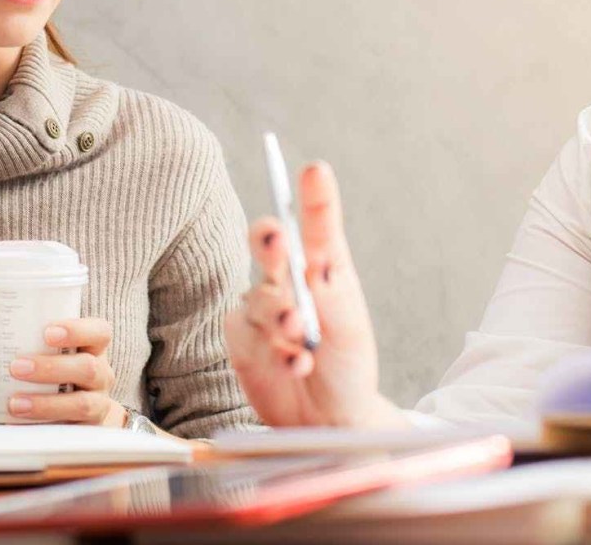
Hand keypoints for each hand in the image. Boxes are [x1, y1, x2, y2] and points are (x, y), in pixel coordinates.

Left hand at [0, 317, 124, 425]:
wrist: (83, 418)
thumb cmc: (55, 379)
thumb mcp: (37, 360)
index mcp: (92, 349)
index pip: (99, 332)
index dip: (79, 329)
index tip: (48, 332)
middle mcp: (101, 376)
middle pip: (89, 367)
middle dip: (52, 368)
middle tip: (17, 367)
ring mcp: (99, 406)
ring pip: (83, 404)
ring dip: (47, 403)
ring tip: (14, 403)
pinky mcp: (88, 434)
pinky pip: (72, 434)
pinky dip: (45, 430)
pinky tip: (19, 428)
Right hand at [225, 161, 406, 427]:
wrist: (328, 420)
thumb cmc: (346, 365)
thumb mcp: (349, 325)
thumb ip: (330, 291)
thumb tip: (314, 257)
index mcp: (322, 266)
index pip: (316, 225)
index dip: (315, 197)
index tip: (316, 171)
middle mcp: (287, 278)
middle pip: (268, 242)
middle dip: (270, 240)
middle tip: (280, 243)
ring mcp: (260, 307)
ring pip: (259, 296)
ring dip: (280, 316)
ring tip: (301, 338)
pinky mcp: (241, 338)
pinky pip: (248, 334)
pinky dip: (274, 350)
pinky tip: (295, 363)